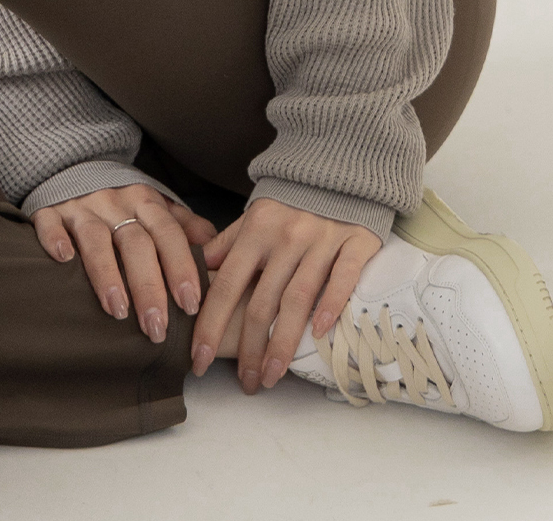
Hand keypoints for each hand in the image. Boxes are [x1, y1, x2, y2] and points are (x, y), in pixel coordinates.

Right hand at [31, 185, 216, 342]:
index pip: (168, 233)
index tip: (190, 305)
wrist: (72, 164)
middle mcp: (114, 202)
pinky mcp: (49, 210)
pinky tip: (64, 260)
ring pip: (96, 237)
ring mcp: (80, 206)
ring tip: (118, 310)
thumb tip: (215, 253)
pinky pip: (50, 223)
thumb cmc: (121, 199)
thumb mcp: (155, 205)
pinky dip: (56, 239)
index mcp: (144, 201)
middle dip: (148, 286)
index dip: (180, 267)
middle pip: (135, 242)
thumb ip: (184, 226)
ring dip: (107, 273)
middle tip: (156, 327)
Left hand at [191, 199, 381, 391]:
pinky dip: (331, 305)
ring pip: (298, 299)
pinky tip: (319, 335)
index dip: (210, 324)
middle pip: (261, 301)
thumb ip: (227, 244)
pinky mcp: (355, 242)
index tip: (198, 359)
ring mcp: (321, 240)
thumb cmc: (292, 203)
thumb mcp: (255, 217)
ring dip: (282, 343)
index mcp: (256, 231)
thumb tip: (197, 273)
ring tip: (271, 377)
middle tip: (245, 383)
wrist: (341, 169)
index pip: (227, 285)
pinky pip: (342, 278)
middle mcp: (285, 237)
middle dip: (249, 348)